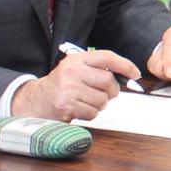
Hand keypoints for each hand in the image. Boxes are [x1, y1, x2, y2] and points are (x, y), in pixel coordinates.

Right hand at [14, 47, 138, 121]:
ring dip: (99, 104)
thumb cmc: (62, 85)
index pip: (107, 57)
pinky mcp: (67, 105)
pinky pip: (93, 112)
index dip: (125, 65)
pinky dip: (90, 114)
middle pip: (108, 81)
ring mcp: (69, 88)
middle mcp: (72, 71)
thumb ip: (98, 69)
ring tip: (86, 101)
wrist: (35, 100)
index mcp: (76, 59)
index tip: (135, 74)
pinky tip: (79, 109)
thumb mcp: (76, 69)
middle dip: (111, 91)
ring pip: (102, 100)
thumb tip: (128, 77)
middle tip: (104, 94)